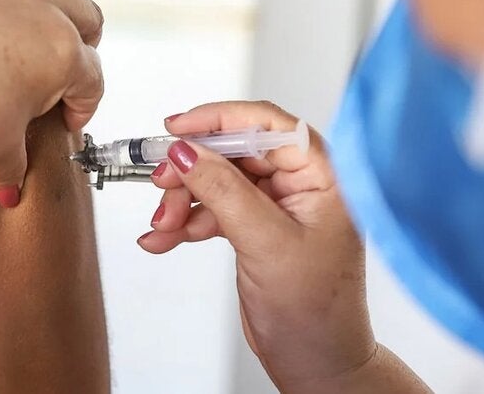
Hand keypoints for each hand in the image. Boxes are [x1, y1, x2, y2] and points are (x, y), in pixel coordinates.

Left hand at [0, 0, 103, 204]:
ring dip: (48, 10)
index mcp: (62, 53)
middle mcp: (39, 10)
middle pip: (84, 17)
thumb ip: (10, 167)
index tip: (66, 121)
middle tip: (62, 73)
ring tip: (30, 40)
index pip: (91, 79)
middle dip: (82, 44)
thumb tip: (8, 187)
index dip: (83, 106)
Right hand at [138, 101, 377, 390]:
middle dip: (192, 170)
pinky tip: (164, 238)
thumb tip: (188, 150)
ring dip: (182, 201)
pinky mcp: (255, 227)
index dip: (219, 119)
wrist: (316, 363)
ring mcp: (276, 206)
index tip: (178, 128)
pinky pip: (212, 209)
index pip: (268, 124)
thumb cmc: (318, 312)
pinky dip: (186, 222)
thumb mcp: (266, 243)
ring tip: (162, 226)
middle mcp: (301, 184)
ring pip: (216, 180)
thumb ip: (224, 191)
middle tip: (162, 184)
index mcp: (322, 175)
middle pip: (233, 152)